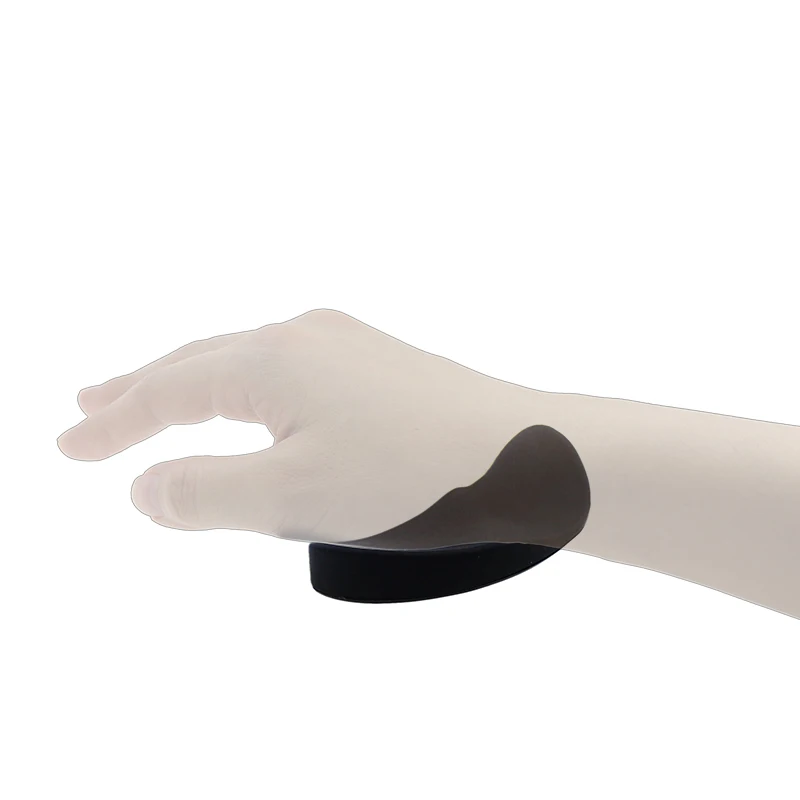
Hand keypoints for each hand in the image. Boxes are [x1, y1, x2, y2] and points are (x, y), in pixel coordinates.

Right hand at [57, 310, 589, 549]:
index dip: (113, 424)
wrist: (525, 453)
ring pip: (242, 361)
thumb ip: (207, 494)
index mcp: (270, 361)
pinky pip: (284, 369)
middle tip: (89, 404)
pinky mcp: (373, 361)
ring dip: (190, 381)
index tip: (67, 446)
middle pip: (197, 361)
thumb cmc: (415, 478)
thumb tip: (144, 489)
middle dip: (139, 389)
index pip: (167, 392)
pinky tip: (248, 401)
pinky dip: (243, 387)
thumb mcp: (294, 499)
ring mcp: (342, 342)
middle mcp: (301, 336)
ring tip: (153, 399)